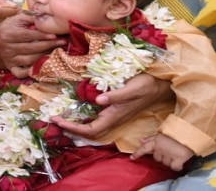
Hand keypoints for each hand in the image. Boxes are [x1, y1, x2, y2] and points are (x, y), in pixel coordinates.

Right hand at [0, 14, 64, 78]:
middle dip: (48, 45)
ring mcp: (9, 59)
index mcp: (8, 34)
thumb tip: (43, 15)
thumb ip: (28, 17)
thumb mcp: (14, 20)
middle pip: (30, 48)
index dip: (42, 35)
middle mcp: (8, 47)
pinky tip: (42, 66)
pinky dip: (31, 72)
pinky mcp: (11, 68)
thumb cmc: (8, 30)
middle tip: (61, 42)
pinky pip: (21, 73)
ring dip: (44, 56)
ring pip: (29, 60)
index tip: (55, 35)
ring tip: (56, 51)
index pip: (27, 35)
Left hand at [52, 73, 172, 139]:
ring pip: (93, 126)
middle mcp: (114, 118)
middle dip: (71, 128)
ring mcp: (115, 115)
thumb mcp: (132, 88)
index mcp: (115, 115)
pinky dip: (85, 118)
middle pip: (90, 131)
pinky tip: (78, 111)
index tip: (57, 120)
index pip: (91, 129)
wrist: (161, 85)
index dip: (73, 128)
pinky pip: (97, 119)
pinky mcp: (116, 109)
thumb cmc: (147, 84)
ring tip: (61, 117)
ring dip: (76, 124)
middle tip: (54, 119)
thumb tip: (98, 101)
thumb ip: (116, 95)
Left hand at [131, 134, 193, 171]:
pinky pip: (174, 167)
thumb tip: (140, 140)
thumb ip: (151, 138)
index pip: (144, 148)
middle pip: (157, 158)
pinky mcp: (178, 159)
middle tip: (169, 150)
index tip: (132, 158)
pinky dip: (177, 166)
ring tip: (176, 152)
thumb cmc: (176, 131)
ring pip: (165, 163)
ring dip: (170, 160)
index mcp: (156, 141)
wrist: (189, 131)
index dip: (138, 153)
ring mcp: (168, 155)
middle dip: (162, 156)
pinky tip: (180, 162)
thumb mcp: (161, 133)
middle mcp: (160, 149)